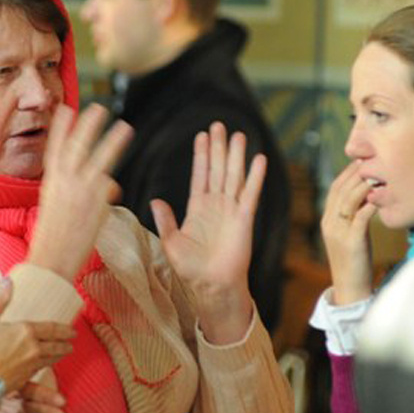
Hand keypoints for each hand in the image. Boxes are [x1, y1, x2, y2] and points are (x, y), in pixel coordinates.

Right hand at [0, 280, 75, 391]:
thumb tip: (8, 281)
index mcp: (25, 332)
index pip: (51, 329)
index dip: (64, 329)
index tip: (72, 331)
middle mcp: (33, 349)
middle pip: (55, 346)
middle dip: (65, 344)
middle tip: (71, 342)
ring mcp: (30, 366)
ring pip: (50, 359)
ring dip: (58, 355)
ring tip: (63, 353)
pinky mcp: (24, 380)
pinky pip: (41, 371)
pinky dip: (47, 367)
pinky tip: (45, 367)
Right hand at [28, 104, 132, 279]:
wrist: (51, 261)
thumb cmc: (50, 239)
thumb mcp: (53, 207)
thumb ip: (73, 191)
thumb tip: (105, 184)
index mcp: (50, 181)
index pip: (55, 147)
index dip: (62, 128)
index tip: (66, 109)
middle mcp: (65, 181)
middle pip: (78, 145)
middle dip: (88, 125)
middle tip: (99, 108)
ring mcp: (82, 190)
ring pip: (100, 159)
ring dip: (113, 142)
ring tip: (125, 127)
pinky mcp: (96, 204)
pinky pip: (108, 188)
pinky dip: (110, 190)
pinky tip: (114, 191)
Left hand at [150, 122, 263, 342]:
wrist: (211, 286)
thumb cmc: (191, 269)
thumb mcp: (171, 242)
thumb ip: (165, 220)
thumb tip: (155, 201)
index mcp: (197, 208)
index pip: (200, 175)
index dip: (201, 155)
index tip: (202, 136)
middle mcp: (216, 205)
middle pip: (217, 169)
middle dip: (218, 148)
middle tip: (219, 125)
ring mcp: (231, 210)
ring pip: (234, 176)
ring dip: (236, 156)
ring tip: (238, 135)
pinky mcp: (244, 219)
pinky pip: (250, 194)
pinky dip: (255, 177)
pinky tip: (258, 160)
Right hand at [320, 160, 376, 304]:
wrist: (350, 289)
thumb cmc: (355, 261)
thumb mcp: (351, 234)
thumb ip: (355, 215)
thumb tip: (369, 195)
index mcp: (327, 219)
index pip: (334, 188)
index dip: (348, 172)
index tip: (364, 160)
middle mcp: (329, 223)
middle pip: (340, 189)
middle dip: (356, 172)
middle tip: (373, 159)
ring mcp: (338, 232)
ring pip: (348, 200)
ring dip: (364, 184)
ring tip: (379, 174)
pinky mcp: (351, 242)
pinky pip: (361, 217)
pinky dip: (371, 204)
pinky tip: (382, 197)